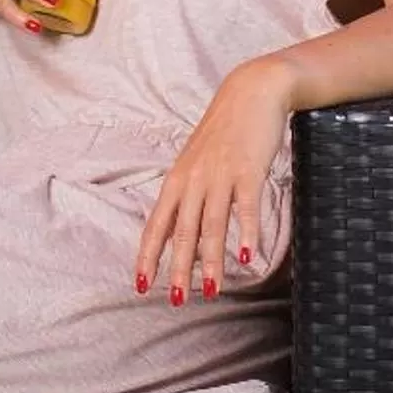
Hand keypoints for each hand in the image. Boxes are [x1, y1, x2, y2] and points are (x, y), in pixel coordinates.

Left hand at [135, 58, 293, 303]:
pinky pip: (246, 207)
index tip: (141, 284)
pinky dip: (247, 233)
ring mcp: (221, 174)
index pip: (157, 224)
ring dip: (211, 260)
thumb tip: (176, 231)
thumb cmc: (224, 132)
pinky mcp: (248, 170)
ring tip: (211, 290)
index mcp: (177, 180)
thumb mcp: (196, 162)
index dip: (148, 255)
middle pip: (183, 231)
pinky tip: (248, 257)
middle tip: (178, 300)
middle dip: (179, 268)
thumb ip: (187, 195)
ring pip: (212, 224)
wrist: (251, 92)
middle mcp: (194, 179)